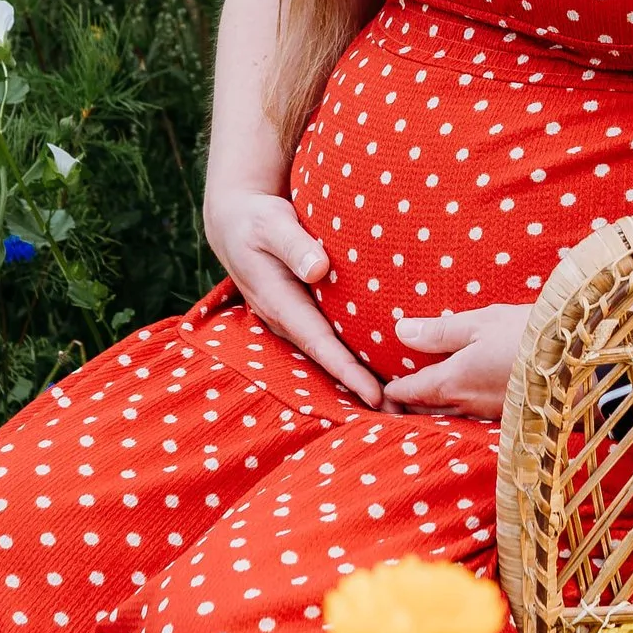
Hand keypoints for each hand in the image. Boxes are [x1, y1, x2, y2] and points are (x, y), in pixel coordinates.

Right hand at [203, 183, 384, 407]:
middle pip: (326, 361)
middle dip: (359, 387)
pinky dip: (348, 358)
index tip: (374, 394)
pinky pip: (326, 342)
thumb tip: (318, 269)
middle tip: (399, 411)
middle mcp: (284, 320)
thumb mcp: (271, 223)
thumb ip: (294, 244)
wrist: (233, 224)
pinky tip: (377, 367)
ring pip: (327, 355)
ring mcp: (290, 321)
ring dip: (357, 377)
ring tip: (395, 401)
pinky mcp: (298, 315)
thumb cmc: (255, 221)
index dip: (347, 371)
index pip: (319, 344)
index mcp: (278, 302)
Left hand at [384, 304, 534, 420]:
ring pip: (450, 417)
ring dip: (433, 412)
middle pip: (427, 411)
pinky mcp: (509, 417)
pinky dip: (459, 413)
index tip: (381, 392)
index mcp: (453, 381)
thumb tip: (400, 331)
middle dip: (408, 408)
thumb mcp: (480, 322)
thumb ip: (439, 331)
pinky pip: (473, 418)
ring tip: (422, 406)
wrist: (581, 359)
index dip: (392, 392)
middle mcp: (467, 405)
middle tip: (391, 405)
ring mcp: (489, 415)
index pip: (411, 392)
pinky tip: (464, 404)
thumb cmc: (528, 332)